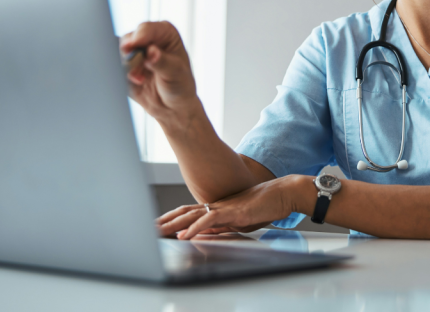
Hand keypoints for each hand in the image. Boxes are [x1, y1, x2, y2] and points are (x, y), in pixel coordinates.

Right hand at [119, 21, 198, 124]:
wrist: (171, 106)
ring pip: (117, 52)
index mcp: (165, 33)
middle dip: (130, 55)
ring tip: (140, 79)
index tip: (133, 45)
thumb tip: (151, 52)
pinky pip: (113, 65)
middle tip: (139, 71)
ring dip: (126, 67)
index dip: (138, 37)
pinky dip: (121, 74)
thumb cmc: (180, 85)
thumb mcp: (175, 73)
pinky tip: (135, 81)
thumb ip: (162, 61)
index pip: (146, 29)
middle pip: (128, 39)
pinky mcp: (124, 64)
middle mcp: (148, 38)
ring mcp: (135, 51)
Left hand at [156, 175, 311, 239]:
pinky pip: (209, 220)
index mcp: (217, 207)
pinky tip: (184, 235)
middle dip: (165, 222)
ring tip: (157, 232)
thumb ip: (221, 225)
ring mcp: (223, 207)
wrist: (282, 194)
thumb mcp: (239, 220)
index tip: (157, 225)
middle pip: (184, 213)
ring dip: (173, 224)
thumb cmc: (265, 205)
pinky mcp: (232, 211)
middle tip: (147, 228)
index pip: (188, 213)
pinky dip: (194, 228)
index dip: (171, 219)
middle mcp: (216, 205)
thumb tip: (203, 232)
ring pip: (192, 215)